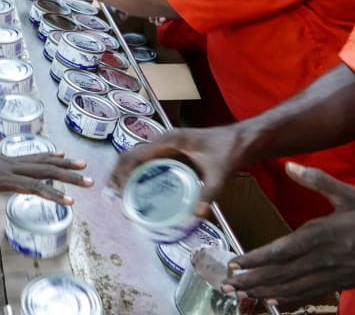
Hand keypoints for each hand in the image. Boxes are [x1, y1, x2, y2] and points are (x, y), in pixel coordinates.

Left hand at [0, 136, 92, 242]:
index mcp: (4, 179)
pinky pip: (36, 156)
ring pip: (44, 161)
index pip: (33, 187)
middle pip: (46, 172)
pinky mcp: (13, 158)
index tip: (70, 201)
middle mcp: (13, 168)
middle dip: (69, 176)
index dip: (52, 194)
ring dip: (65, 164)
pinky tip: (62, 155)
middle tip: (89, 181)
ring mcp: (14, 161)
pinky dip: (51, 156)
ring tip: (84, 165)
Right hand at [108, 125, 244, 210]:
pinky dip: (137, 176)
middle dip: (118, 176)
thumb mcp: (219, 174)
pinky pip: (147, 163)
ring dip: (125, 176)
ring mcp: (164, 147)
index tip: (120, 193)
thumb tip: (196, 215)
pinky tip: (137, 193)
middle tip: (114, 199)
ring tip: (120, 198)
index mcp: (169, 140)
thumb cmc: (228, 152)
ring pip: (136, 159)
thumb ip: (209, 193)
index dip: (123, 173)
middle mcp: (162, 142)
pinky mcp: (169, 154)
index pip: (135, 154)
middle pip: (130, 156)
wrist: (239, 141)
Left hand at [223, 163, 354, 305]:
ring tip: (240, 295)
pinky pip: (308, 294)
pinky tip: (273, 301)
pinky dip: (287, 299)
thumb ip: (318, 180)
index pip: (280, 251)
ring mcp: (330, 275)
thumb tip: (291, 165)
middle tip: (225, 284)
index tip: (234, 263)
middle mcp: (321, 260)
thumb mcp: (351, 194)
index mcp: (320, 236)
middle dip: (251, 280)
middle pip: (279, 274)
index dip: (255, 259)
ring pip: (291, 287)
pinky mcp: (339, 285)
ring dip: (263, 291)